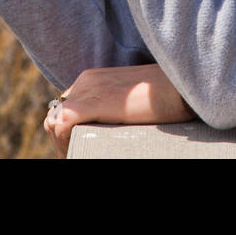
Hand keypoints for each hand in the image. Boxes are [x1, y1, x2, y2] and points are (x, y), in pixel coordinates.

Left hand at [42, 64, 194, 157]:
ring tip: (79, 154)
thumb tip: (103, 127)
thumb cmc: (164, 96)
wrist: (180, 86)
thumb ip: (111, 108)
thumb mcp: (129, 101)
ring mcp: (89, 90)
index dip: (65, 133)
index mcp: (92, 79)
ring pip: (54, 122)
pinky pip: (62, 123)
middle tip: (76, 155)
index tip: (78, 149)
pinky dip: (65, 142)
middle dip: (61, 141)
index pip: (63, 109)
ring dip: (63, 144)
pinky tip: (80, 151)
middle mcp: (85, 81)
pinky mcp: (96, 101)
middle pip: (55, 116)